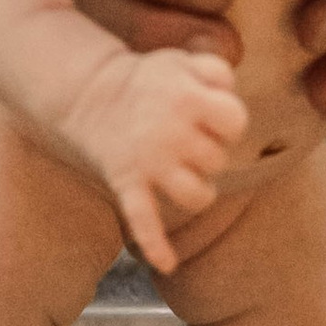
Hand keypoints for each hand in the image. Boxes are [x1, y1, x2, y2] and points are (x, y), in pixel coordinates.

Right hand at [64, 49, 249, 274]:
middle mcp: (171, 132)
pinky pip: (143, 220)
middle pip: (218, 160)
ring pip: (197, 195)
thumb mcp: (182, 60)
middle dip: (210, 152)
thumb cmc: (146, 80)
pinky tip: (168, 264)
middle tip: (190, 141)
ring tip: (188, 179)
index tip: (212, 118)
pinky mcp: (128, 183)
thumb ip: (214, 69)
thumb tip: (231, 91)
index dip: (229, 121)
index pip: (236, 120)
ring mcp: (150, 161)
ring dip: (199, 192)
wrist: (90, 94)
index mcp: (188, 97)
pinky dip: (155, 245)